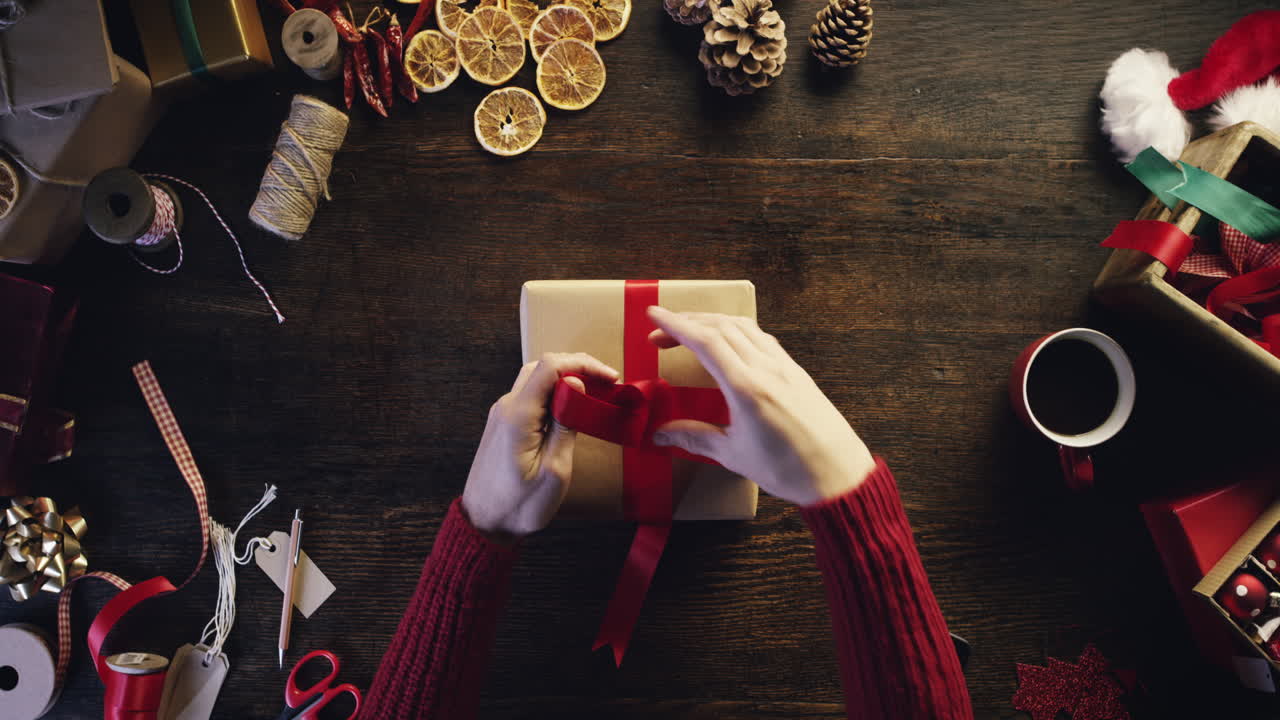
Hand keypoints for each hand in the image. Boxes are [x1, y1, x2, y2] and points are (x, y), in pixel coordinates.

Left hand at [463, 353, 618, 536]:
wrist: (484, 523)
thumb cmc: (519, 506)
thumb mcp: (554, 472)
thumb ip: (566, 425)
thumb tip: (576, 386)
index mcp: (518, 416)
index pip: (550, 367)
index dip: (584, 364)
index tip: (609, 378)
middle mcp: (506, 407)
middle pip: (542, 366)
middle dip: (577, 366)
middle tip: (606, 381)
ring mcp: (502, 414)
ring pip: (535, 378)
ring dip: (565, 378)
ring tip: (594, 391)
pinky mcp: (504, 423)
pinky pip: (530, 396)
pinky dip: (553, 393)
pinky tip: (572, 406)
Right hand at [647, 307, 875, 505]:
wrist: (838, 474)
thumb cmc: (789, 468)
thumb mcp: (733, 455)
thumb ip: (695, 437)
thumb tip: (661, 433)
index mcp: (747, 388)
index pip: (706, 342)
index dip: (676, 325)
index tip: (655, 316)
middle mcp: (767, 369)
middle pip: (722, 327)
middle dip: (687, 322)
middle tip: (661, 330)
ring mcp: (784, 367)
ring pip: (744, 327)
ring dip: (713, 321)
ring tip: (691, 330)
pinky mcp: (796, 372)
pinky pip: (763, 338)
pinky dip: (739, 330)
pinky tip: (730, 341)